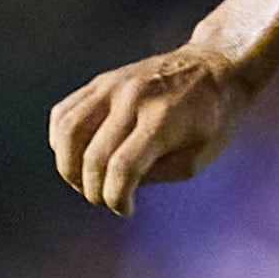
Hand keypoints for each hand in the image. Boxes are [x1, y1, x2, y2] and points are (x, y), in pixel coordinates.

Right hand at [48, 44, 263, 216]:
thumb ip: (155, 174)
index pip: (123, 168)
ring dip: (68, 167)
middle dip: (93, 189)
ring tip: (83, 182)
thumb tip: (114, 186)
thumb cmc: (213, 120)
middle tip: (104, 200)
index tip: (126, 210)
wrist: (217, 67)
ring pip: (68, 131)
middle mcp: (134, 99)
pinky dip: (61, 141)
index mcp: (164, 120)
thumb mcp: (198, 157)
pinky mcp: (102, 81)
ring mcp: (113, 85)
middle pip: (93, 156)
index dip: (116, 198)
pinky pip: (65, 113)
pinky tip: (76, 157)